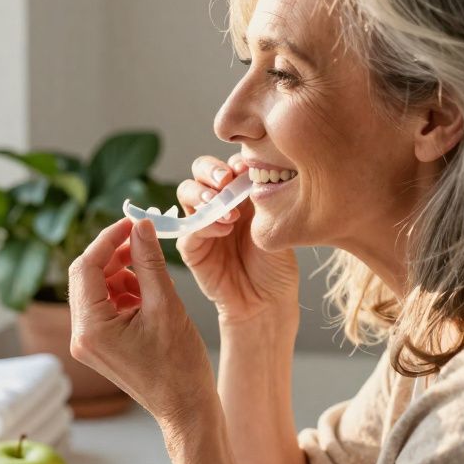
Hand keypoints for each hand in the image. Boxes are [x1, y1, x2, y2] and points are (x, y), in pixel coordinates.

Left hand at [68, 218, 214, 428]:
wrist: (187, 410)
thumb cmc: (180, 367)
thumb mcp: (166, 305)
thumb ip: (149, 262)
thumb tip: (140, 226)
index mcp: (90, 329)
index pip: (86, 267)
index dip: (108, 239)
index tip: (131, 222)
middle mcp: (81, 336)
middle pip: (86, 276)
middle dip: (114, 255)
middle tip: (143, 239)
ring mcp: (89, 343)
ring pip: (96, 289)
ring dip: (121, 273)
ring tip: (152, 274)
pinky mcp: (101, 345)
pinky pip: (105, 306)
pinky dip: (124, 292)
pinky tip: (149, 293)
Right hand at [176, 154, 300, 326]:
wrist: (267, 301)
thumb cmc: (276, 265)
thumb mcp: (277, 225)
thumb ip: (263, 198)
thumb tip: (255, 169)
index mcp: (240, 193)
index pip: (228, 164)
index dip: (234, 162)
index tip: (248, 169)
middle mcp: (218, 203)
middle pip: (200, 171)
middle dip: (210, 171)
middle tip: (226, 181)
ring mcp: (202, 223)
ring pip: (187, 192)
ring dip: (203, 194)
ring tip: (227, 210)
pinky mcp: (192, 247)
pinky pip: (188, 228)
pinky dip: (204, 224)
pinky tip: (224, 229)